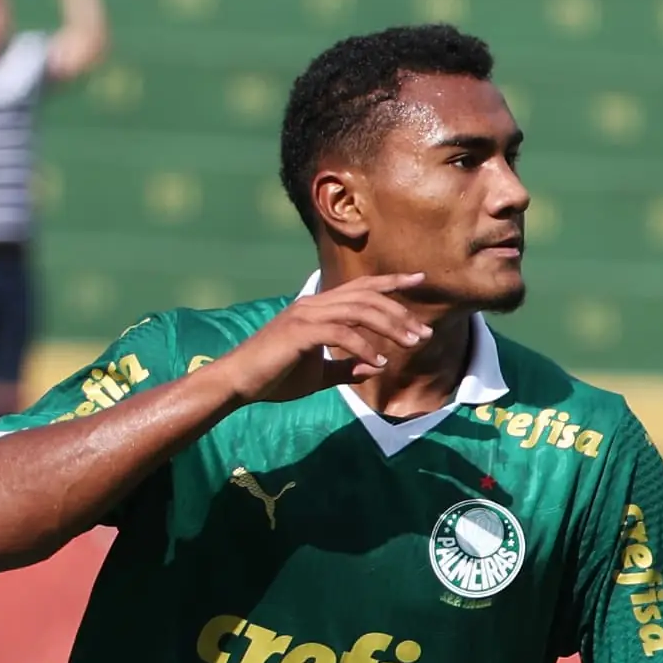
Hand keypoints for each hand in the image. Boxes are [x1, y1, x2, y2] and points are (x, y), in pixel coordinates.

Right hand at [216, 274, 429, 403]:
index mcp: (317, 307)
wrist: (237, 383)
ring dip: (390, 326)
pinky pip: (342, 334)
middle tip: (424, 334)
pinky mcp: (300, 332)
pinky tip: (380, 362)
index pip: (361, 287)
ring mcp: (306, 315)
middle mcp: (313, 304)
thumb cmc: (273, 378)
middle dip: (400, 312)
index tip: (420, 279)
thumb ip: (345, 369)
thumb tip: (374, 368)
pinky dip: (364, 347)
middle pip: (367, 296)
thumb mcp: (317, 375)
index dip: (392, 281)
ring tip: (412, 345)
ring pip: (359, 310)